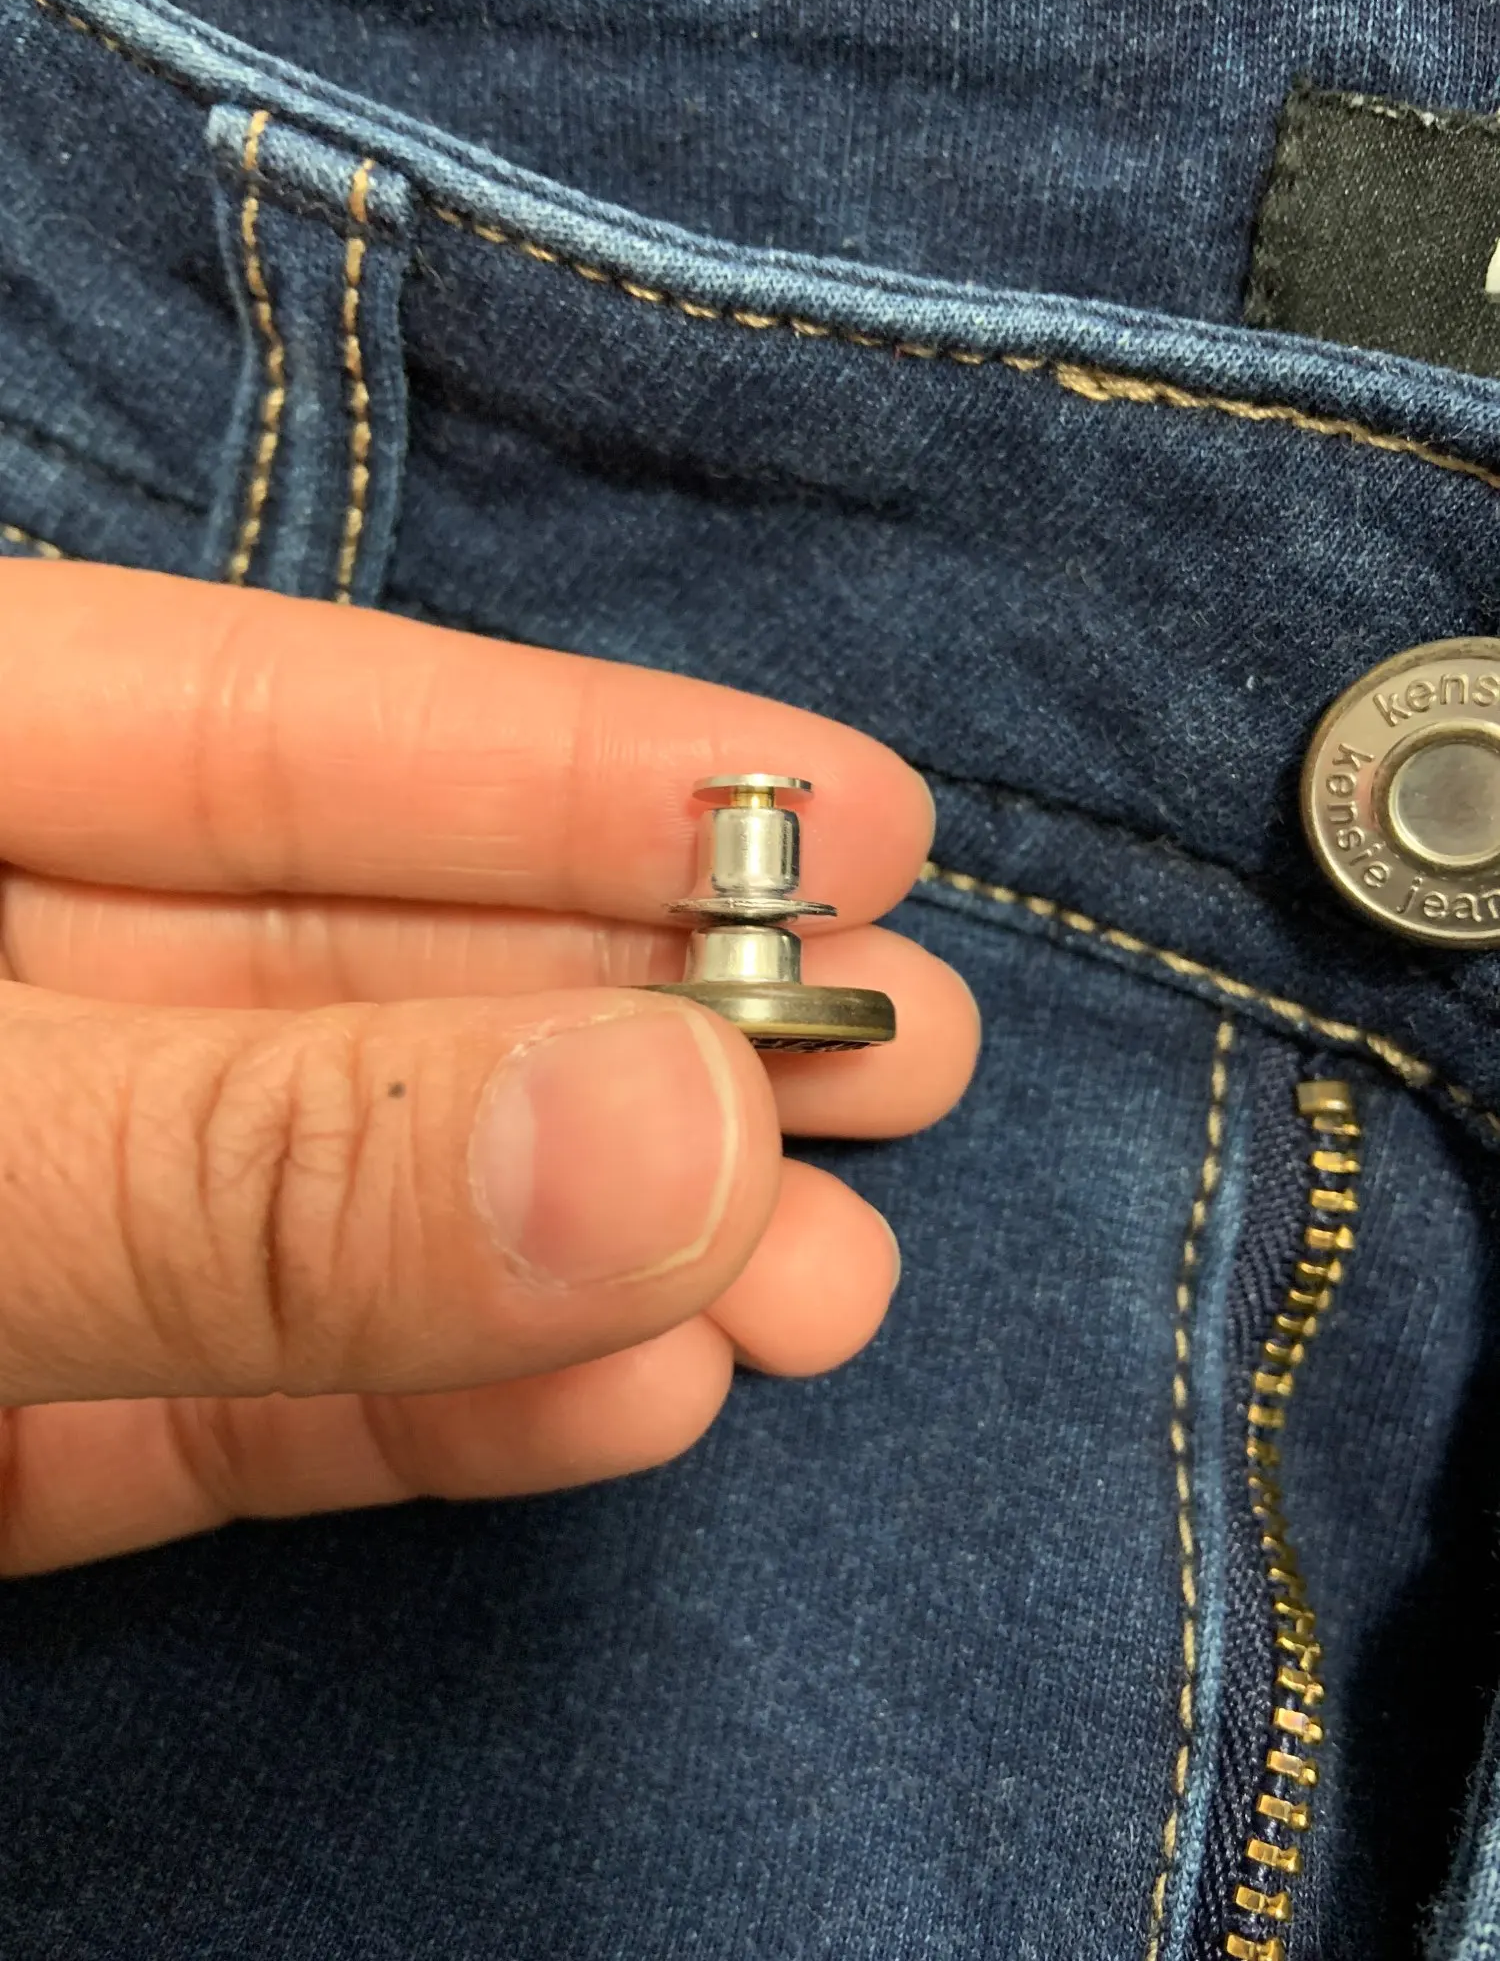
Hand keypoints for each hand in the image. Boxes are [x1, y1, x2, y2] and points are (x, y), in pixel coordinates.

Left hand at [0, 562, 977, 1572]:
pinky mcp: (22, 1432)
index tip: (850, 812)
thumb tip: (682, 1135)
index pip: (271, 725)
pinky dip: (451, 1410)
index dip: (572, 764)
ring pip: (347, 1198)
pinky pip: (261, 1396)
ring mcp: (10, 1210)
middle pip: (360, 965)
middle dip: (642, 1019)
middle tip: (899, 1058)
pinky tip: (640, 1398)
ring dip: (594, 1249)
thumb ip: (253, 1158)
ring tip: (824, 1282)